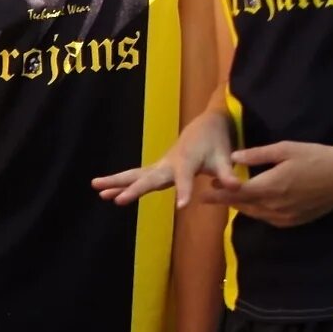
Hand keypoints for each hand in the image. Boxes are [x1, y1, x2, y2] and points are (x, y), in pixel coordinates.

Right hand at [97, 107, 237, 208]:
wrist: (204, 125)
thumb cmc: (216, 142)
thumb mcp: (225, 157)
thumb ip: (228, 173)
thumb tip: (236, 186)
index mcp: (186, 162)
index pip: (185, 179)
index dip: (184, 191)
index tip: (181, 206)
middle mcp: (169, 164)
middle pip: (147, 177)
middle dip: (132, 189)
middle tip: (115, 200)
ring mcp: (160, 166)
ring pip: (135, 175)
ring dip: (116, 182)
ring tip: (96, 188)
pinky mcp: (157, 170)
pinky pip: (137, 178)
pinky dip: (121, 184)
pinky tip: (107, 193)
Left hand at [203, 139, 332, 225]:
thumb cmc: (316, 157)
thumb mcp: (285, 149)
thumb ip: (257, 154)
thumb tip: (233, 157)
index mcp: (269, 187)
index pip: (236, 193)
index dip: (218, 194)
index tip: (204, 192)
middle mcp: (274, 206)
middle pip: (243, 206)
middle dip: (226, 200)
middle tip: (212, 194)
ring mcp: (285, 217)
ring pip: (255, 214)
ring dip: (241, 207)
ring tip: (229, 199)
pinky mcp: (294, 222)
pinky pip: (269, 219)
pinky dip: (258, 212)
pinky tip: (255, 205)